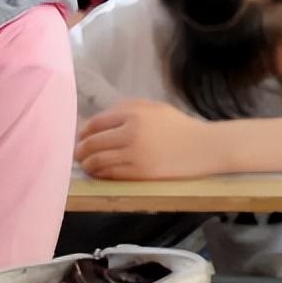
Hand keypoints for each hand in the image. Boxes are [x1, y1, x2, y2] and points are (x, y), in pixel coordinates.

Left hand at [74, 99, 220, 179]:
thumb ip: (126, 108)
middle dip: (80, 150)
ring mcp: (134, 154)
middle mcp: (130, 133)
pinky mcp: (140, 173)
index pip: (95, 124)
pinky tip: (99, 173)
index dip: (83, 132)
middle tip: (77, 154)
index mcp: (133, 113)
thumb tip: (97, 120)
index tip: (79, 138)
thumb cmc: (178, 126)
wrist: (204, 147)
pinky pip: (111, 174)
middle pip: (92, 143)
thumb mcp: (153, 108)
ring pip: (97, 161)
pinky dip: (100, 174)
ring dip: (87, 164)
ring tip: (85, 165)